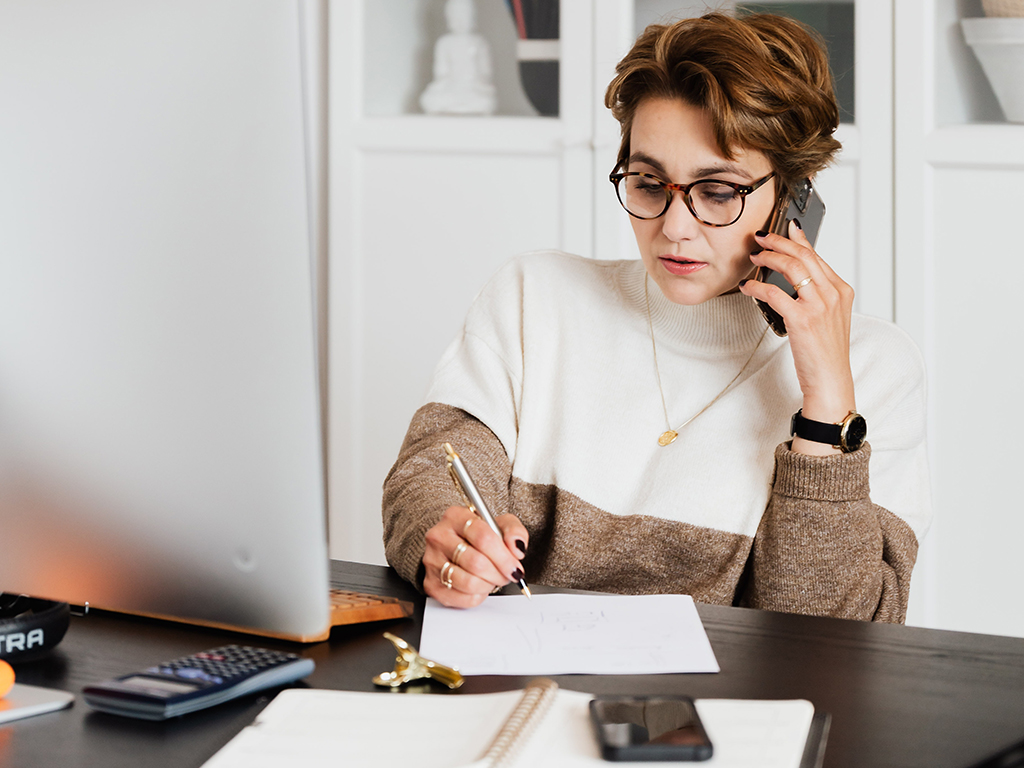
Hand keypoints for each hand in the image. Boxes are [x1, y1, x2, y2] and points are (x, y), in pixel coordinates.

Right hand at [422, 506, 528, 607]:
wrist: (457, 547)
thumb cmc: (479, 536)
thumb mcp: (501, 524)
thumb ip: (514, 531)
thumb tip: (516, 548)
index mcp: (456, 516)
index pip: (483, 537)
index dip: (504, 557)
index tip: (515, 567)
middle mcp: (439, 536)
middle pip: (476, 562)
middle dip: (499, 573)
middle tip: (507, 575)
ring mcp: (432, 560)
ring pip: (469, 582)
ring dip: (488, 585)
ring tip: (493, 578)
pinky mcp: (431, 583)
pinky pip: (461, 598)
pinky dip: (478, 596)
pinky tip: (480, 586)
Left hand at [740, 220, 855, 454]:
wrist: (831, 380)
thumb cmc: (826, 352)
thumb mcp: (829, 317)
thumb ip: (818, 295)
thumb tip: (796, 277)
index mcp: (841, 290)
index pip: (817, 256)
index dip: (797, 240)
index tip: (785, 228)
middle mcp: (833, 294)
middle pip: (803, 255)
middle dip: (779, 241)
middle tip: (761, 237)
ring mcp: (819, 305)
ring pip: (791, 267)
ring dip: (768, 257)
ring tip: (754, 256)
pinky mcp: (802, 319)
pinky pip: (774, 293)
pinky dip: (757, 286)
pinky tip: (748, 287)